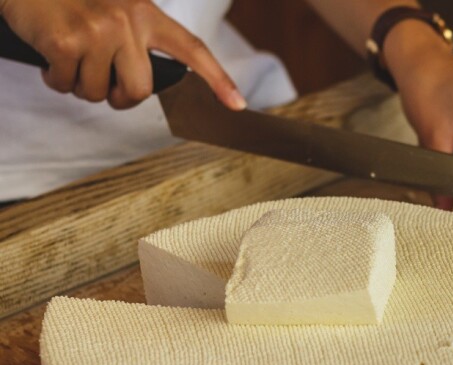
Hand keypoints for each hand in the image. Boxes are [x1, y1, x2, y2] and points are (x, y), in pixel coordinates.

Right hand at [0, 0, 244, 109]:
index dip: (217, 78)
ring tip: (70, 54)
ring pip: (98, 93)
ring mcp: (97, 31)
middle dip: (117, 96)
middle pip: (139, 90)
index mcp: (145, 13)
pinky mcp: (66, 42)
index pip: (192, 49)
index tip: (237, 103)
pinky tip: (49, 52)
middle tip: (100, 79)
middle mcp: (127, 20)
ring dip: (79, 84)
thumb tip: (144, 84)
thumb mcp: (114, 9)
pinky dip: (54, 77)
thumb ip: (137, 40)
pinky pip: (66, 85)